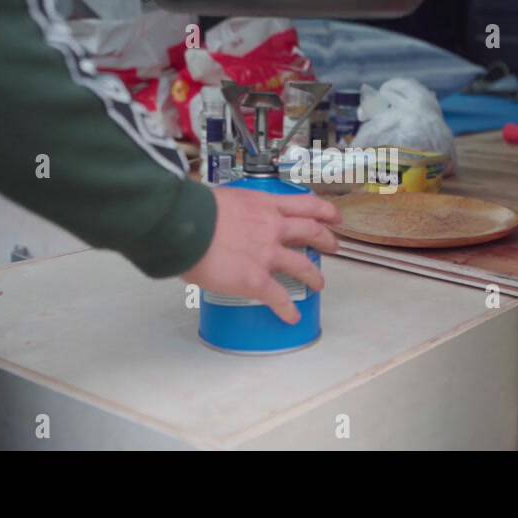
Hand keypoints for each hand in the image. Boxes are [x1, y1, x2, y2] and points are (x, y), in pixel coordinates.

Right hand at [183, 189, 341, 324]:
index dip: (323, 211)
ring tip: (319, 283)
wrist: (185, 225)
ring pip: (303, 265)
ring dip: (314, 275)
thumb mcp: (221, 200)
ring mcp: (267, 254)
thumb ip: (231, 213)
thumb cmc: (193, 210)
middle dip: (326, 239)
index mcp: (263, 205)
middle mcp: (271, 228)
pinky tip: (291, 316)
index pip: (303, 205)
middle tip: (332, 246)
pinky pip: (279, 298)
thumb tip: (220, 223)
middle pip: (312, 231)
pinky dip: (287, 309)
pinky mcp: (257, 279)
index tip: (332, 216)